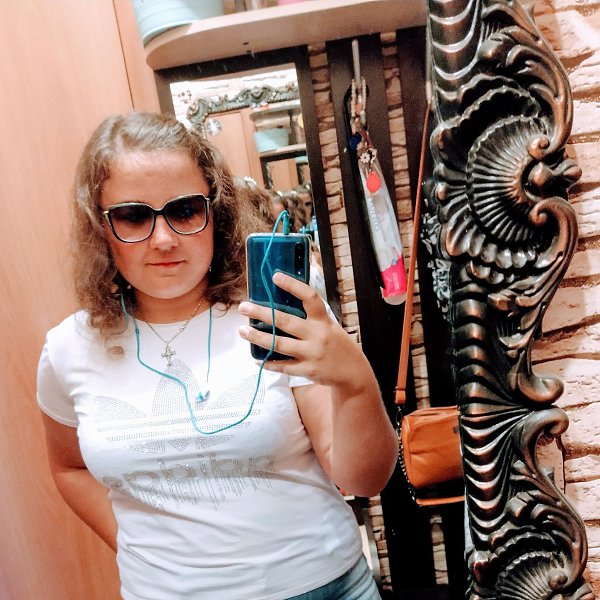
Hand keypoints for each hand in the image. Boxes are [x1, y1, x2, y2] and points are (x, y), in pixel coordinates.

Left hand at [238, 272, 372, 394]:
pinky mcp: (307, 370)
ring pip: (278, 344)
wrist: (354, 373)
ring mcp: (311, 354)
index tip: (275, 276)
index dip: (292, 285)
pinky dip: (268, 362)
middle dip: (261, 313)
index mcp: (324, 320)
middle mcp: (317, 335)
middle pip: (284, 321)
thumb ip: (312, 318)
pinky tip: (257, 358)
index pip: (309, 297)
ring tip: (242, 331)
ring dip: (257, 337)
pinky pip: (282, 366)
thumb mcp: (331, 326)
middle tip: (243, 307)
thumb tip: (285, 303)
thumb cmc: (339, 346)